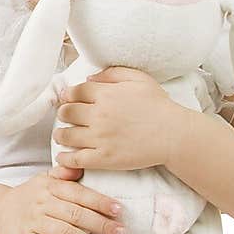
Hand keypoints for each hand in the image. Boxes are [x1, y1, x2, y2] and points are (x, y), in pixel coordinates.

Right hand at [0, 170, 124, 233]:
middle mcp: (42, 203)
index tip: (118, 211)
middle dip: (101, 225)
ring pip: (63, 233)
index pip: (79, 194)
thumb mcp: (44, 180)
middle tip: (121, 233)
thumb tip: (81, 167)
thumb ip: (63, 175)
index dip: (100, 202)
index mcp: (50, 187)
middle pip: (75, 214)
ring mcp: (32, 222)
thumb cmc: (30, 197)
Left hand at [54, 66, 183, 171]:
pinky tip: (63, 156)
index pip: (75, 91)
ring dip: (60, 134)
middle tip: (65, 116)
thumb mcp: (139, 78)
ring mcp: (100, 138)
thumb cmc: (158, 106)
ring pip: (66, 135)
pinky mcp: (104, 158)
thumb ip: (112, 74)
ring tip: (62, 136)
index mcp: (106, 94)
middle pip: (67, 112)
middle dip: (63, 113)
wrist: (173, 135)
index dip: (68, 95)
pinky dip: (65, 158)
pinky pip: (76, 158)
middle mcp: (99, 115)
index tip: (68, 99)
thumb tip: (89, 78)